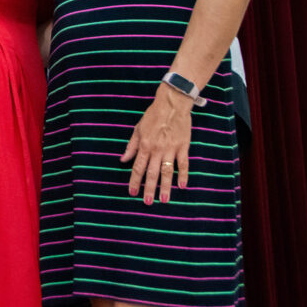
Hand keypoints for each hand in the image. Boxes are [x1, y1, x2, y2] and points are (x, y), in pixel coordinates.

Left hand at [121, 84, 191, 204]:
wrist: (172, 104)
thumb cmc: (153, 116)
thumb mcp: (138, 129)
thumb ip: (131, 146)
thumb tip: (123, 160)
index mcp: (144, 145)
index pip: (137, 167)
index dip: (134, 181)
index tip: (132, 193)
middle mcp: (157, 149)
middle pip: (151, 173)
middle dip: (149, 188)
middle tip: (147, 202)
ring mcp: (171, 149)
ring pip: (167, 171)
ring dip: (165, 187)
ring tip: (164, 200)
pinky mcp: (183, 146)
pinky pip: (183, 164)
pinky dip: (183, 175)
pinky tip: (182, 186)